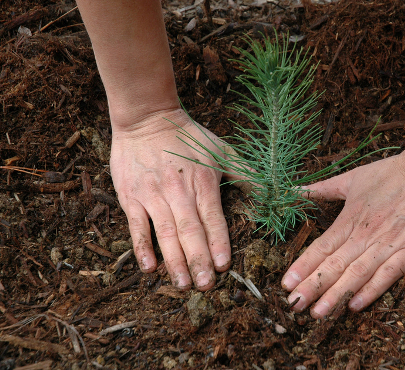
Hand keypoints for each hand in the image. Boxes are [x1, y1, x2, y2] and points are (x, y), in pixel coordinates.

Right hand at [110, 108, 233, 290]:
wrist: (146, 118)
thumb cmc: (188, 136)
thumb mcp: (222, 150)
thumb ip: (246, 173)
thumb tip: (273, 192)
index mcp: (203, 181)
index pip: (212, 217)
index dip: (218, 242)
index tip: (224, 266)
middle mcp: (178, 190)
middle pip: (189, 230)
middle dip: (198, 260)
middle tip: (206, 286)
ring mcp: (153, 194)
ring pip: (165, 233)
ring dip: (174, 260)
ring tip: (183, 284)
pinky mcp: (131, 196)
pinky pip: (136, 226)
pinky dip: (142, 247)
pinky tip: (149, 267)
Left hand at [281, 146, 404, 316]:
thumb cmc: (394, 172)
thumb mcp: (354, 177)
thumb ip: (324, 188)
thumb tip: (296, 190)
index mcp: (351, 217)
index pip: (322, 247)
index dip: (303, 266)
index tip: (285, 284)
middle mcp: (366, 234)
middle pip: (334, 265)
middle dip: (312, 287)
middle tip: (294, 305)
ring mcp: (389, 244)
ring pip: (357, 274)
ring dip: (336, 295)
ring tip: (318, 313)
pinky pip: (388, 275)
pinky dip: (371, 291)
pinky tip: (354, 306)